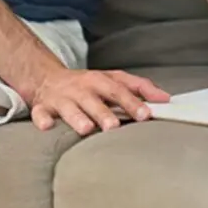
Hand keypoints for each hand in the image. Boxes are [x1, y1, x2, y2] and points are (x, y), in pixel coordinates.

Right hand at [29, 69, 170, 134]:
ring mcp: (62, 98)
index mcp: (101, 81)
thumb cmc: (88, 84)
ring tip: (87, 129)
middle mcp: (82, 89)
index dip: (133, 102)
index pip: (119, 90)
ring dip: (77, 117)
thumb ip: (140, 88)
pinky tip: (48, 126)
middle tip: (114, 126)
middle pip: (95, 99)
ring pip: (69, 108)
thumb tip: (167, 99)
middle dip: (104, 112)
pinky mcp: (43, 108)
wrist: (48, 78)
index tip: (146, 114)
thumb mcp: (114, 80)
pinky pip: (40, 113)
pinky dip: (43, 120)